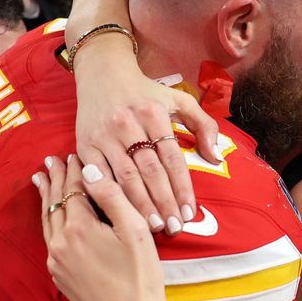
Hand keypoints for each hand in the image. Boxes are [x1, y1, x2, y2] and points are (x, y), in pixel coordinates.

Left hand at [34, 156, 171, 300]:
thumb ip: (112, 196)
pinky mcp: (60, 277)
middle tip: (50, 161)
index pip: (73, 190)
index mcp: (79, 228)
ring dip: (46, 199)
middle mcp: (61, 243)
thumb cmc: (141, 277)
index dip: (73, 171)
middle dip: (54, 180)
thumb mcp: (134, 231)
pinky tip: (52, 218)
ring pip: (48, 222)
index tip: (70, 154)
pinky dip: (49, 221)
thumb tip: (89, 170)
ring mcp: (57, 262)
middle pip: (55, 203)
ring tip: (41, 181)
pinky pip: (50, 240)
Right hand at [67, 0, 219, 232]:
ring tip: (155, 227)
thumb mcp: (178, 100)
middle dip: (164, 202)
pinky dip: (112, 196)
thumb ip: (203, 126)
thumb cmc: (145, 92)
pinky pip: (100, 176)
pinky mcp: (85, 144)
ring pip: (126, 177)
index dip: (183, 188)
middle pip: (150, 171)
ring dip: (141, 205)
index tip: (190, 213)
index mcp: (154, 114)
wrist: (102, 73)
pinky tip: (123, 214)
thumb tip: (216, 157)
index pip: (172, 158)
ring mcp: (105, 135)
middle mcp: (129, 124)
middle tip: (174, 227)